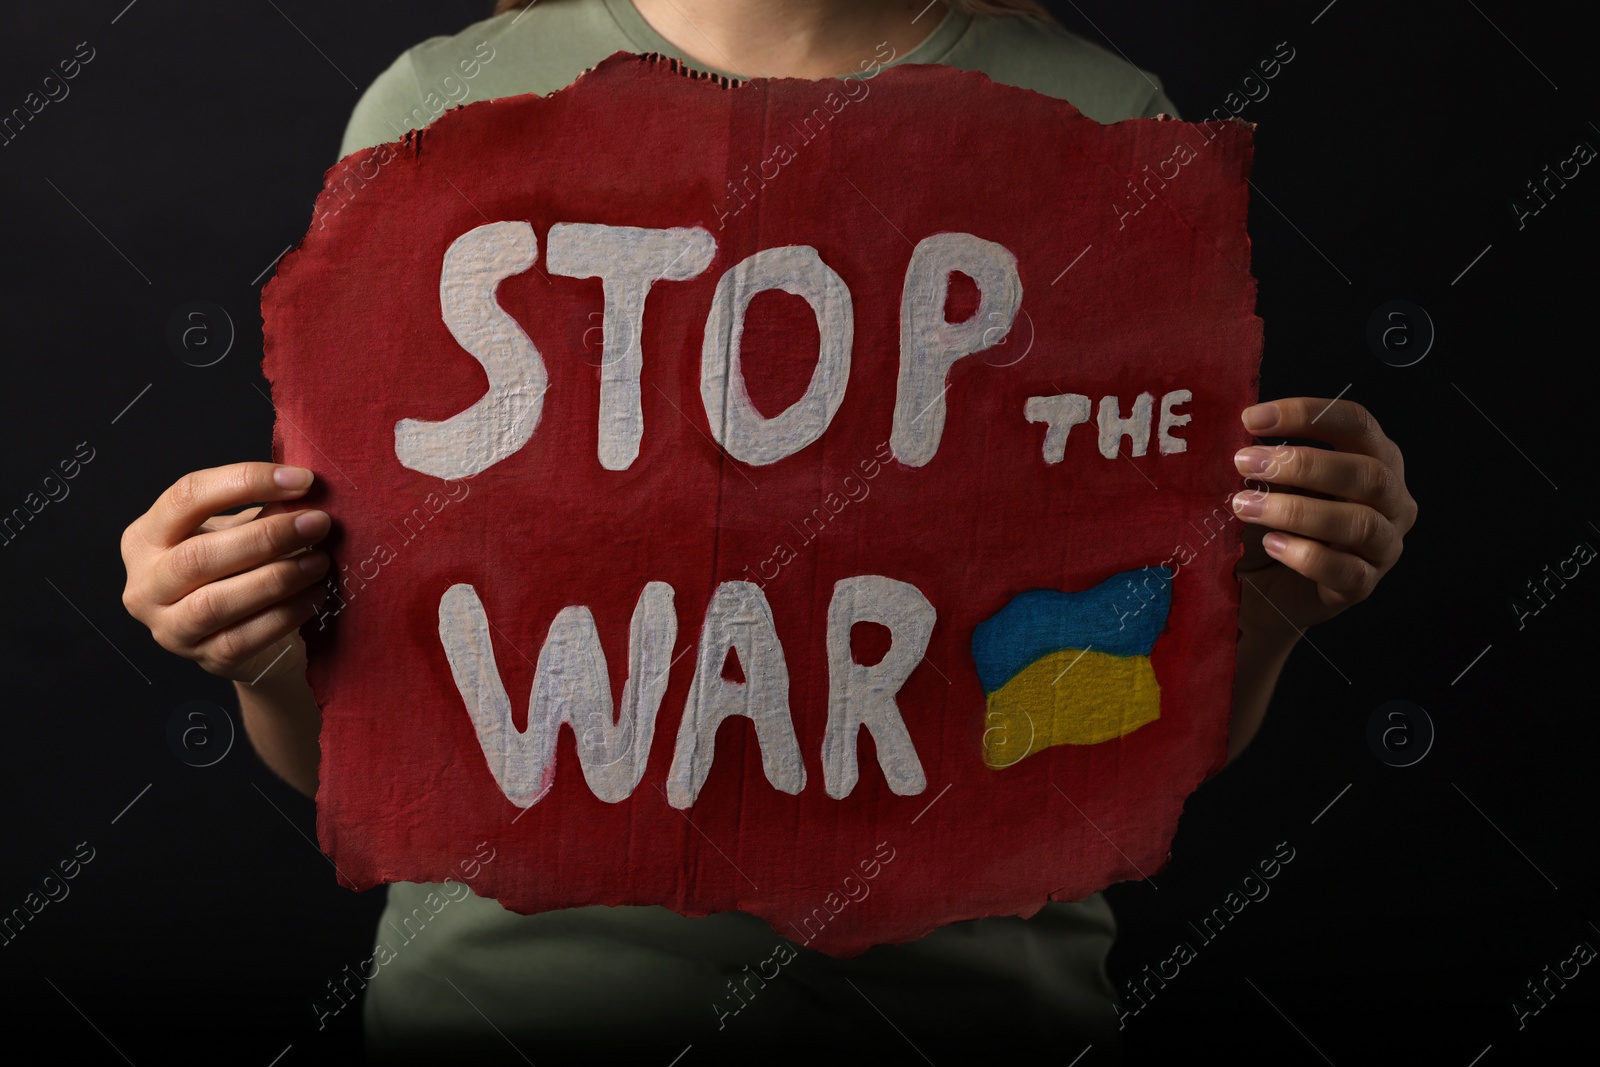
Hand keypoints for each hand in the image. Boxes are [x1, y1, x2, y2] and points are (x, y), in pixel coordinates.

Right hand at [120, 462, 331, 683]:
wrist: (251, 637)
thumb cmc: (241, 570)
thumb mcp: (242, 532)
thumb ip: (263, 511)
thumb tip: (305, 491)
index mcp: (147, 538)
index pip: (186, 497)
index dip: (244, 481)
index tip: (301, 480)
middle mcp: (145, 584)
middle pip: (197, 556)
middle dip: (265, 537)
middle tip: (318, 524)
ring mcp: (168, 627)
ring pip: (215, 603)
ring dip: (276, 578)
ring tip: (319, 562)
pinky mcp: (202, 658)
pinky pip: (242, 639)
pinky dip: (284, 615)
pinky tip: (315, 596)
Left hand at [1229, 398, 1416, 643]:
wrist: (1268, 587)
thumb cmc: (1276, 520)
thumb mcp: (1275, 482)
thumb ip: (1269, 457)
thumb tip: (1239, 436)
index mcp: (1376, 458)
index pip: (1357, 423)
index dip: (1306, 414)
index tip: (1250, 419)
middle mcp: (1392, 499)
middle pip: (1366, 472)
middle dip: (1302, 464)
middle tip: (1244, 463)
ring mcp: (1385, 545)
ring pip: (1360, 523)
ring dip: (1296, 511)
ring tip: (1244, 506)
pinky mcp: (1365, 584)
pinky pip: (1347, 572)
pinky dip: (1306, 556)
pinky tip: (1271, 545)